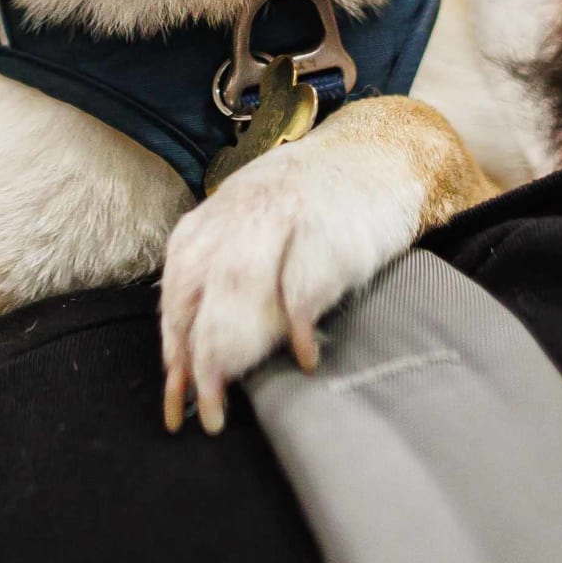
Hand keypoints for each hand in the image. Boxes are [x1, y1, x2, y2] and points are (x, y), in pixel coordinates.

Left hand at [161, 97, 477, 430]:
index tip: (174, 393)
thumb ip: (227, 270)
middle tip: (198, 409)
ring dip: (228, 349)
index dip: (174, 341)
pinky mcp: (333, 233)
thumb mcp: (258, 220)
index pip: (179, 281)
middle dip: (191, 353)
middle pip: (199, 285)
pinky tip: (302, 359)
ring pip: (237, 283)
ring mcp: (287, 218)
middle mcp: (244, 211)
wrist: (387, 153)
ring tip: (227, 400)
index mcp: (220, 212)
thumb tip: (199, 349)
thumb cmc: (320, 202)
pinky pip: (304, 286)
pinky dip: (296, 327)